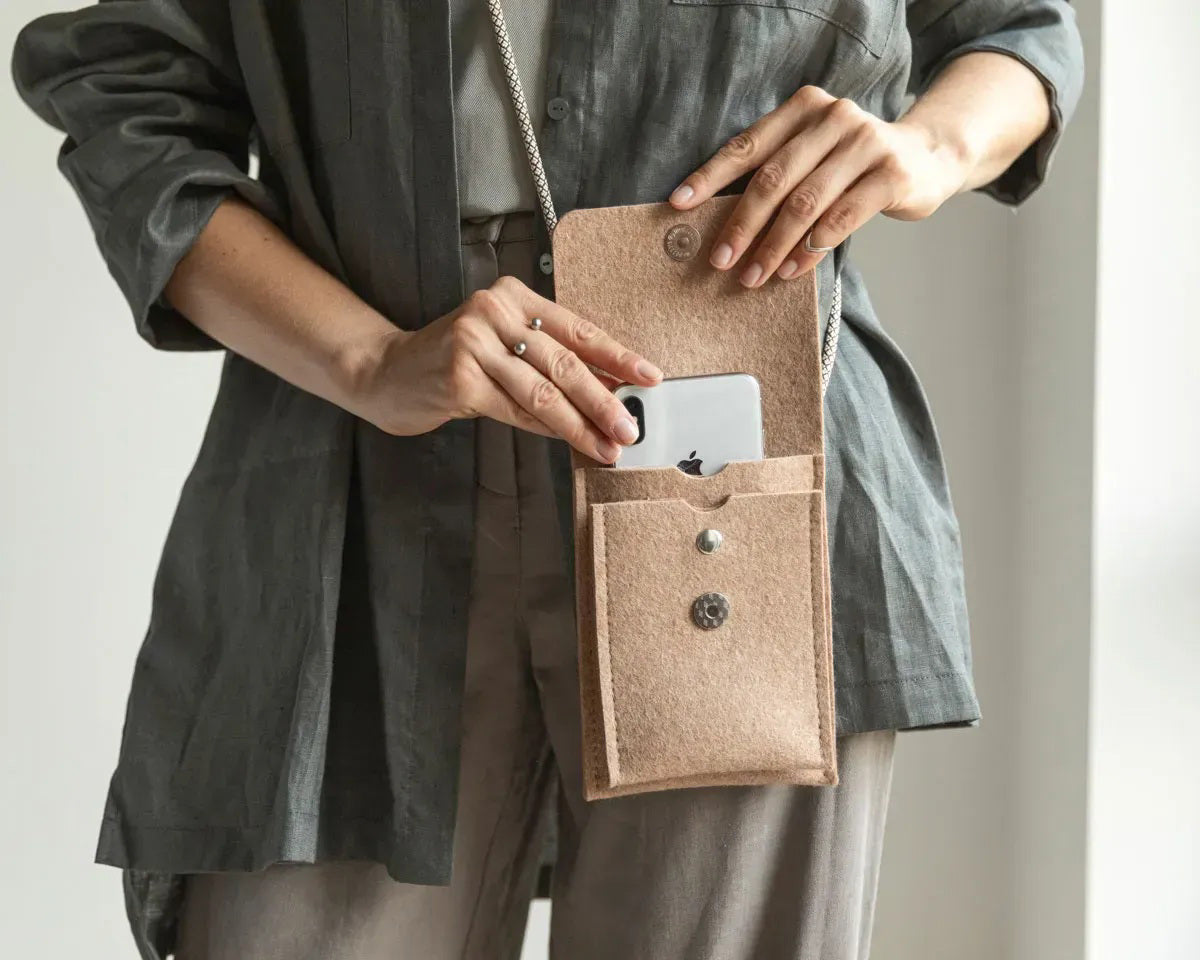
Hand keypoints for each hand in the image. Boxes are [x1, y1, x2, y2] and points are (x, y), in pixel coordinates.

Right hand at [355, 275, 662, 462]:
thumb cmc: (453, 362)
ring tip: (609, 446)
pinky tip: (572, 442)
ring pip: (544, 390)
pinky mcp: (460, 378)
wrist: (387, 372)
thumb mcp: (502, 347)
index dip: (617, 355)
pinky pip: (517, 410)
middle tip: (632, 426)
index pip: (576, 328)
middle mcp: (494, 311)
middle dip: (604, 399)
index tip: (649, 377)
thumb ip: (547, 359)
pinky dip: (548, 429)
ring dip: (582, 424)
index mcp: (513, 295)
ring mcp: (474, 343)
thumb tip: (609, 390)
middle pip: (564, 361)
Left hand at [669, 85, 969, 285]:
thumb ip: (776, 173)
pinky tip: (791, 270)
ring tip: (753, 275)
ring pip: (805, 203)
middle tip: (719, 261)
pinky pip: (841, 218)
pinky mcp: (891, 174)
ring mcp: (866, 143)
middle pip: (773, 179)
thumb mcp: (813, 156)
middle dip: (741, 225)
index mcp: (804, 107)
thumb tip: (719, 223)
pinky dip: (811, 249)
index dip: (710, 176)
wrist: (927, 158)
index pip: (747, 145)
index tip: (678, 205)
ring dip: (773, 246)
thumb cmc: (852, 166)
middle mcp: (834, 117)